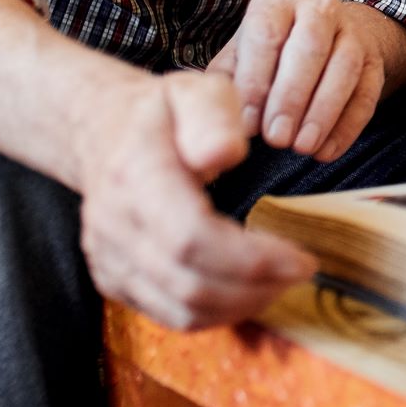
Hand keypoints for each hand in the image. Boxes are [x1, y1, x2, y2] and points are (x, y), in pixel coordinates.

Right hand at [74, 70, 316, 329]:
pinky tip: (248, 291)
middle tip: (301, 272)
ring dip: (241, 306)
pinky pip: (169, 315)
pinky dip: (216, 313)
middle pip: (190, 284)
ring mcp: (110, 259)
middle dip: (256, 288)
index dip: (252, 260)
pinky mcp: (114, 280)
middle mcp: (115, 226)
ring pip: (181, 311)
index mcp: (136, 177)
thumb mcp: (195, 90)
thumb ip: (214, 117)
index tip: (302, 258)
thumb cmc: (162, 112)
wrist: (103, 132)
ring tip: (280, 282)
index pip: (192, 238)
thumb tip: (225, 153)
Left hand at [207, 0, 405, 159]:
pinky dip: (347, 126)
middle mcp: (319, 8)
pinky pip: (367, 93)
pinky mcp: (374, 60)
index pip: (266, 36)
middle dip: (291, 98)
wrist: (327, 35)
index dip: (256, 82)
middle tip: (276, 139)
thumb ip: (228, 79)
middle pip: (309, 49)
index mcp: (278, 1)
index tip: (248, 124)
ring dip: (322, 113)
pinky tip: (326, 151)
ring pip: (344, 69)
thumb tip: (223, 116)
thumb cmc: (271, 51)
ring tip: (302, 147)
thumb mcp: (243, 53)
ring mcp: (352, 32)